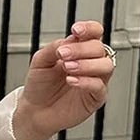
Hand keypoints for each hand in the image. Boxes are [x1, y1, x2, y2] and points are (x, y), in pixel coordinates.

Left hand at [12, 20, 114, 139]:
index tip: (75, 30)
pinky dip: (86, 81)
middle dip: (81, 49)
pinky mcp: (95, 98)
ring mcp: (95, 80)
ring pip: (106, 65)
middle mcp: (90, 64)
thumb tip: (69, 40)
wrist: (33, 111)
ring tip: (67, 68)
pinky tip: (71, 80)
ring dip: (86, 64)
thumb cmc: (39, 86)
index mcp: (80, 51)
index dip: (89, 29)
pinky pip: (100, 86)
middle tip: (63, 55)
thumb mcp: (40, 62)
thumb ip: (53, 48)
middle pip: (99, 48)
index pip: (94, 33)